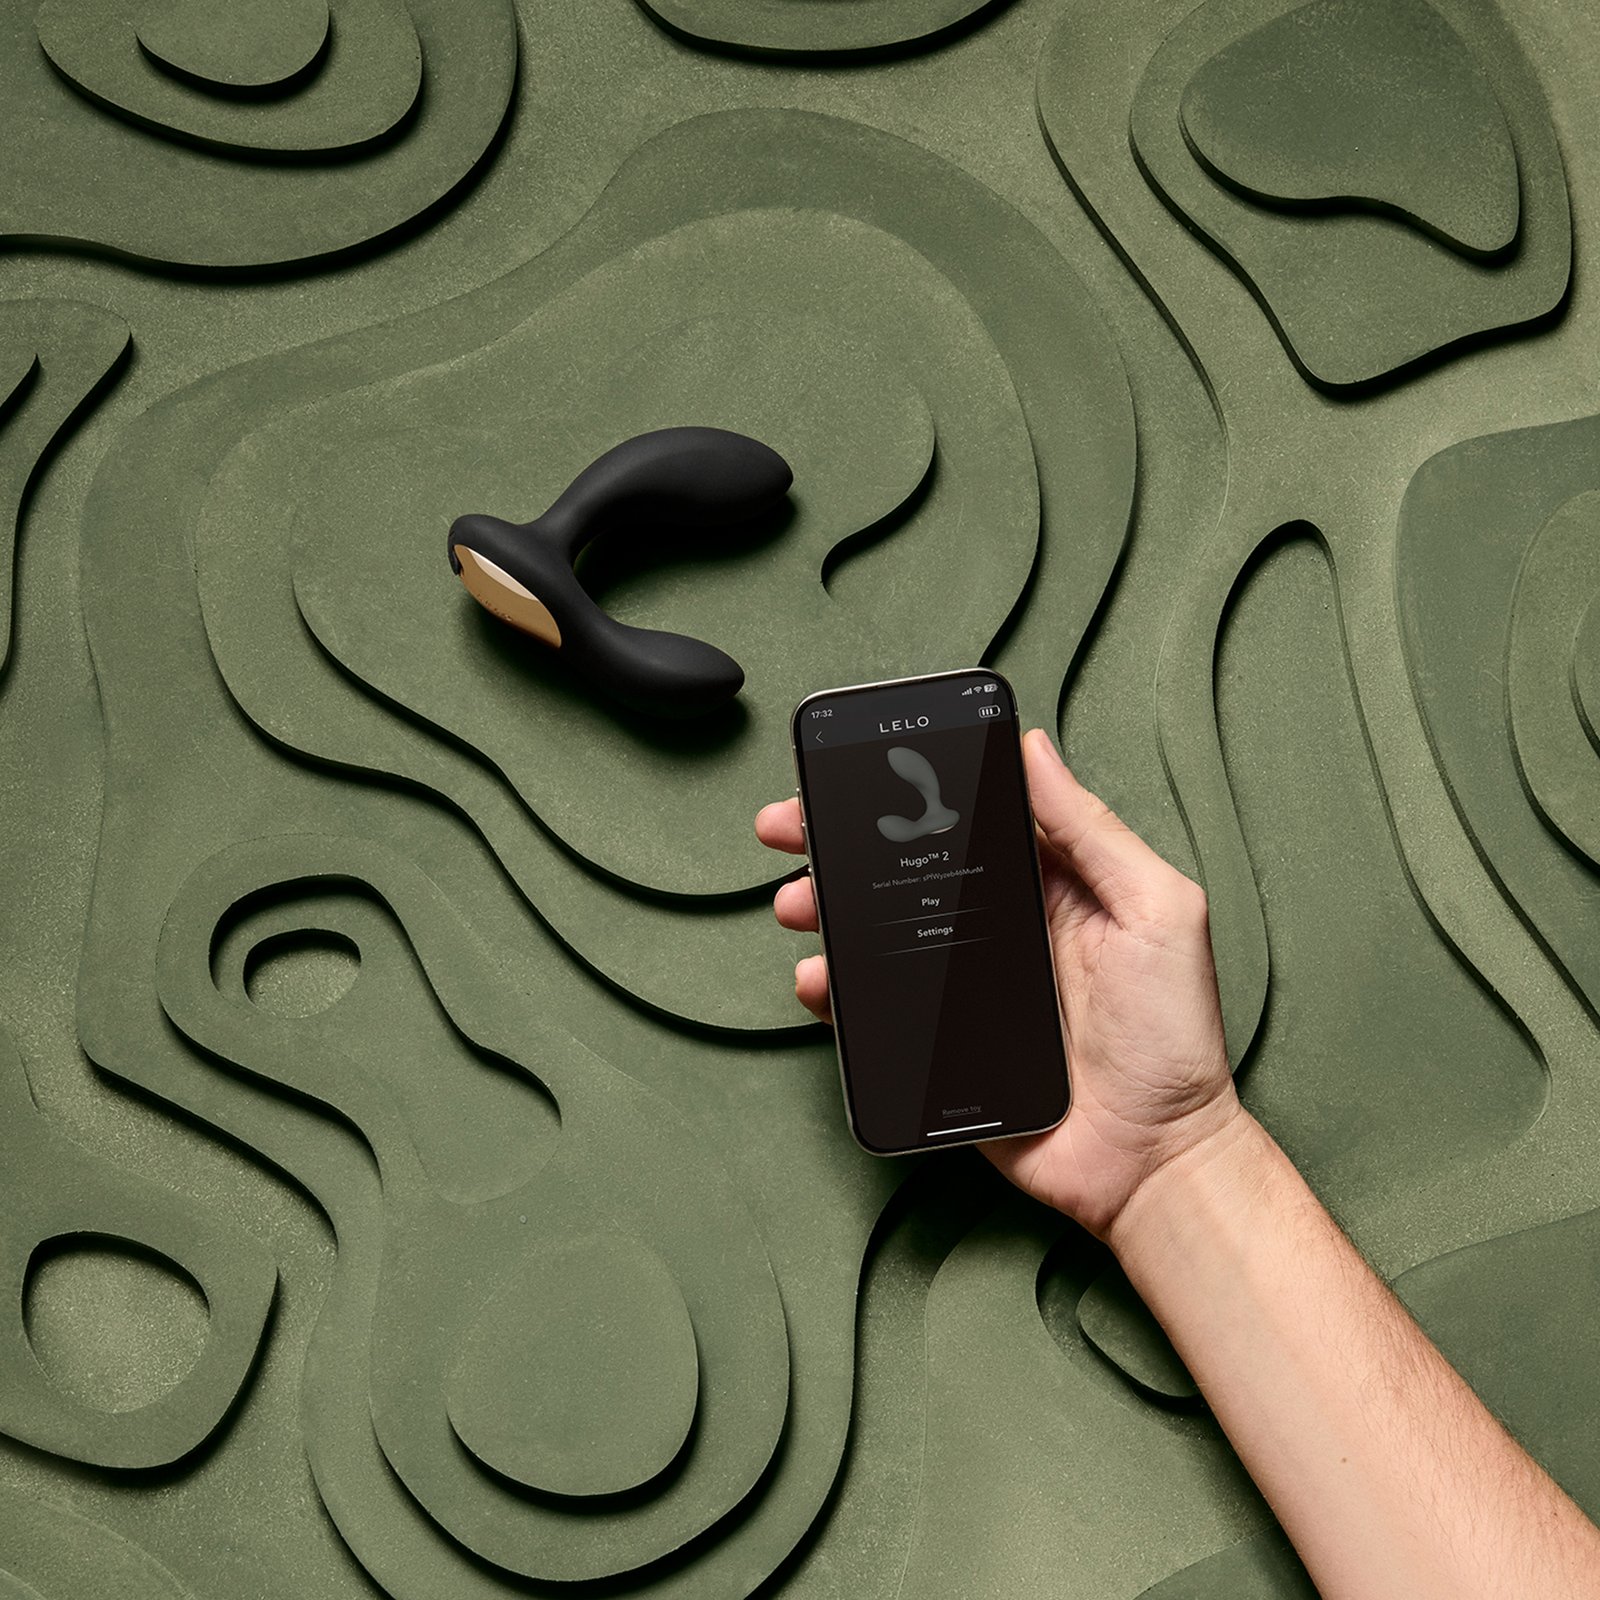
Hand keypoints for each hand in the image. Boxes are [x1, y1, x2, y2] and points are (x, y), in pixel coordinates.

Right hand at [755, 728, 1243, 1239]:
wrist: (1151, 1160)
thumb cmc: (1172, 1038)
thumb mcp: (1154, 911)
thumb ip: (1093, 831)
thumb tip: (1036, 750)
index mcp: (1045, 884)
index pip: (963, 817)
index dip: (906, 791)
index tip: (853, 770)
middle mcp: (996, 927)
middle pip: (902, 867)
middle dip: (837, 841)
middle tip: (789, 826)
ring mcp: (961, 986)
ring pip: (875, 932)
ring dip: (824, 907)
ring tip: (799, 904)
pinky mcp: (936, 1044)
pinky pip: (872, 1007)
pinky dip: (835, 990)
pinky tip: (820, 978)